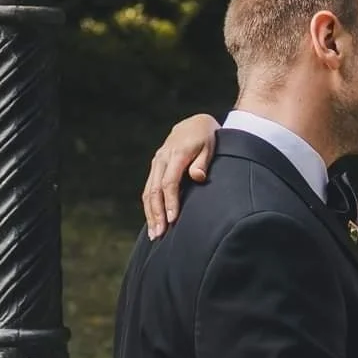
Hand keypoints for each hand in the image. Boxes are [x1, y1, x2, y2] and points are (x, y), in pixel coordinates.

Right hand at [143, 114, 220, 236]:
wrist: (195, 123)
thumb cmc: (207, 137)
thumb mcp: (210, 145)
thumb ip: (203, 162)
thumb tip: (198, 177)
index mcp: (176, 155)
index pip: (169, 183)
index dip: (170, 202)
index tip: (173, 220)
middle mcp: (162, 159)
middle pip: (154, 190)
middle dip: (156, 214)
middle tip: (160, 234)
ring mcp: (156, 163)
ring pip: (148, 191)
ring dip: (150, 213)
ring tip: (154, 233)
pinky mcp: (155, 167)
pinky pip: (148, 189)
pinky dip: (149, 206)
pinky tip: (152, 221)